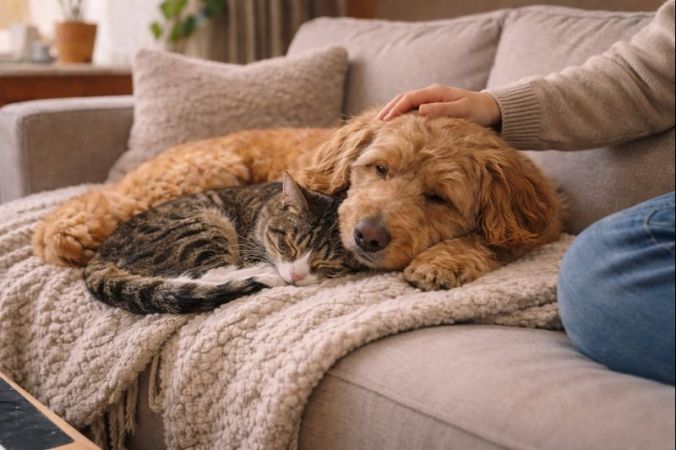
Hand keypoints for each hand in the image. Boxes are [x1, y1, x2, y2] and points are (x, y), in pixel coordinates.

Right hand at [377, 84, 501, 126]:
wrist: (490, 108)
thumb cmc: (478, 110)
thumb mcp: (462, 110)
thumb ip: (441, 109)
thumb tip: (420, 110)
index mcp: (435, 92)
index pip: (409, 98)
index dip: (395, 108)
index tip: (385, 120)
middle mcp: (431, 93)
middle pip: (403, 98)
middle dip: (389, 109)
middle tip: (377, 122)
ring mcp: (431, 98)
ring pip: (406, 102)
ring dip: (393, 110)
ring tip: (381, 122)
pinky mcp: (432, 105)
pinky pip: (412, 107)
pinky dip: (401, 113)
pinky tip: (396, 122)